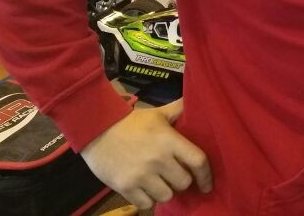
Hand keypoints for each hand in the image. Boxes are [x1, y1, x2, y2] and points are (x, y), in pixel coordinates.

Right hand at [79, 100, 211, 210]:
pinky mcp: (125, 187)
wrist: (96, 128)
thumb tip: (196, 99)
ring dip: (165, 191)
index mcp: (169, 140)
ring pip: (167, 196)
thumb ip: (178, 110)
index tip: (207, 184)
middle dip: (182, 181)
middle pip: (184, 182)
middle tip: (175, 176)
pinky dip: (148, 199)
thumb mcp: (158, 113)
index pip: (198, 161)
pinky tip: (145, 190)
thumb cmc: (130, 121)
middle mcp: (158, 159)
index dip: (206, 175)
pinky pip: (147, 204)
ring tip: (159, 183)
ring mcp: (141, 175)